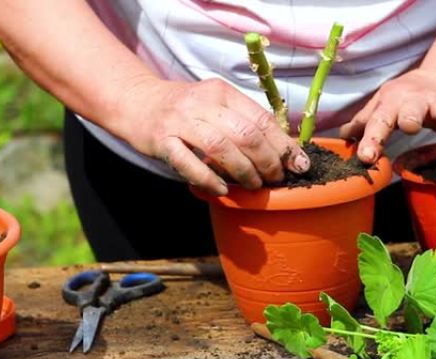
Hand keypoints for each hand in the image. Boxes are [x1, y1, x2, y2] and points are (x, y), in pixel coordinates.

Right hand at [114, 78, 309, 194]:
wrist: (137, 102)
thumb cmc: (185, 109)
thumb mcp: (217, 105)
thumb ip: (245, 122)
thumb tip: (284, 150)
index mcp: (222, 92)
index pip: (261, 119)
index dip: (283, 145)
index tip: (298, 165)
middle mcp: (203, 103)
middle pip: (245, 134)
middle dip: (267, 161)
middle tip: (274, 179)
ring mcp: (180, 121)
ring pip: (221, 147)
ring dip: (243, 171)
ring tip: (253, 186)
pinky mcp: (161, 140)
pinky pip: (188, 163)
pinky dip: (208, 178)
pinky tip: (221, 189)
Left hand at [339, 68, 435, 162]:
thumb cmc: (403, 100)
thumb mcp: (381, 107)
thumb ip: (364, 123)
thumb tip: (340, 137)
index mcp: (390, 103)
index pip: (378, 121)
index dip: (371, 139)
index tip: (365, 157)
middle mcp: (413, 102)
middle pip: (409, 110)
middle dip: (409, 116)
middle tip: (407, 126)